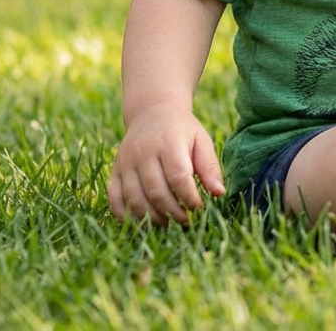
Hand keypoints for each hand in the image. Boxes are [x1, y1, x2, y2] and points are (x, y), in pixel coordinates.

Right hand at [107, 103, 224, 226]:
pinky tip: (145, 222)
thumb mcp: (201, 141)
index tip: (200, 208)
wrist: (152, 112)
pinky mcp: (115, 172)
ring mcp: (126, 163)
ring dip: (153, 218)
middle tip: (187, 222)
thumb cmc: (182, 130)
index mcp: (169, 143)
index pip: (179, 177)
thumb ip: (210, 167)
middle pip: (156, 192)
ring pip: (135, 199)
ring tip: (170, 224)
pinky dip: (127, 216)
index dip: (190, 198)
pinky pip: (115, 200)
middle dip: (174, 212)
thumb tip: (219, 193)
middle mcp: (144, 153)